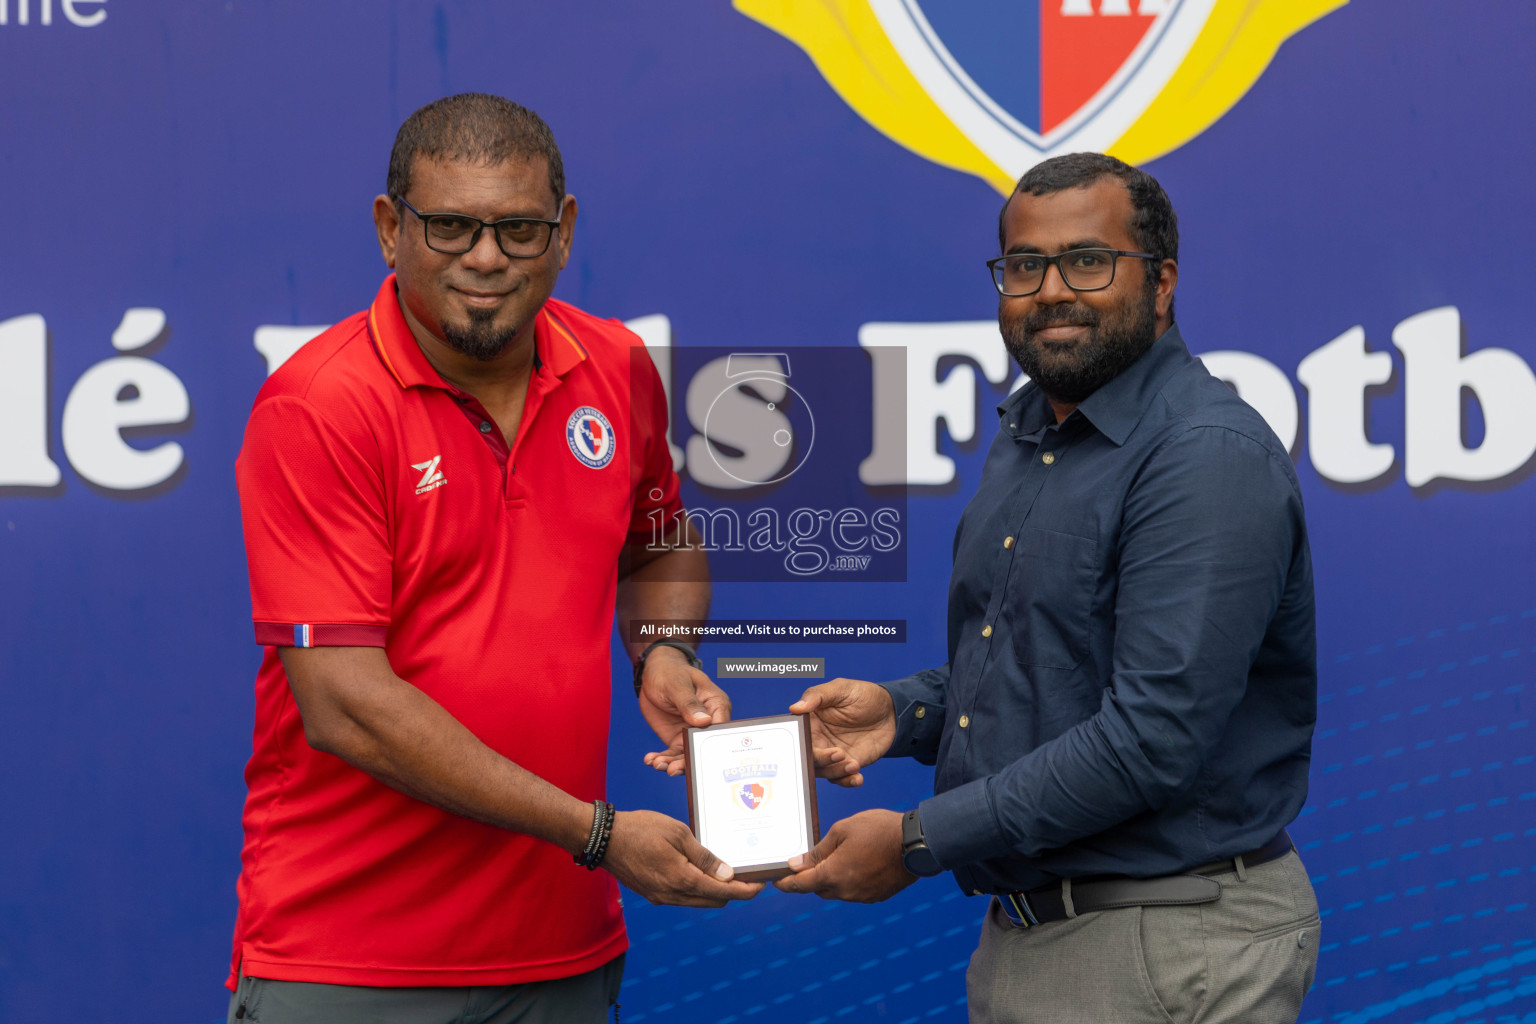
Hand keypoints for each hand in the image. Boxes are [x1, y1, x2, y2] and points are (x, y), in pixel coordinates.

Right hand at [603, 809, 763, 906]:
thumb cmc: (640, 829)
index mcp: (682, 880)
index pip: (723, 893)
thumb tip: (727, 875)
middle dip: (733, 892)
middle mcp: (672, 895)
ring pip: (698, 901)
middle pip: (713, 902)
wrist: (603, 838)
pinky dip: (697, 888)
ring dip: (714, 891)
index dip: (745, 891)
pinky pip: (682, 897)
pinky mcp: (652, 893)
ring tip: (727, 872)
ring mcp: (660, 897)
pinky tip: (701, 871)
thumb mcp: (678, 833)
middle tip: (747, 875)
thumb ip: (704, 856)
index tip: (760, 884)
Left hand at [639, 648, 729, 774]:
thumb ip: (689, 703)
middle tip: (673, 769)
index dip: (711, 745)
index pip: (719, 728)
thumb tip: (703, 721)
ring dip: (673, 763)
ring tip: (658, 764)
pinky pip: (672, 754)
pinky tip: (651, 760)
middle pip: (703, 746)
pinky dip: (662, 759)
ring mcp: (692, 733)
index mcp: (716, 705)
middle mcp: (708, 723)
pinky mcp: (677, 738)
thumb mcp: (678, 685)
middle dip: (689, 760)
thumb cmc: (671, 673)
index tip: (699, 757)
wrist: (653, 675)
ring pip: (687, 754)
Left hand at [774, 809, 916, 902]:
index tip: (776, 881)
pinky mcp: (876, 896)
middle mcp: (846, 891)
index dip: (786, 883)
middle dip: (810, 878)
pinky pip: (854, 891)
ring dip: (831, 879)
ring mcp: (862, 896)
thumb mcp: (843, 831)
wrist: (916, 842)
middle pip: (818, 889)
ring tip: (834, 859)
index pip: (801, 885)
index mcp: (833, 875)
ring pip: (837, 891)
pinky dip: (848, 881)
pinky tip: (855, 864)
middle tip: (805, 863)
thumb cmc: (878, 830)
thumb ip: (819, 851)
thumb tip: (797, 864)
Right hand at [790, 678, 896, 786]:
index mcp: (810, 721)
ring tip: (853, 763)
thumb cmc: (863, 695)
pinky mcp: (847, 764)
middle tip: (839, 753)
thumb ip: (817, 696)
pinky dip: (847, 781)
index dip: (799, 742)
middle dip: (821, 760)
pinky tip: (857, 777)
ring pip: (823, 771)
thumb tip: (794, 707)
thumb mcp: (841, 689)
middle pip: (808, 757)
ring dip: (836, 771)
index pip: (798, 735)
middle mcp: (818, 740)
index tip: (809, 745)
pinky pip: (841, 779)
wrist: (891, 711)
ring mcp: (832, 754)